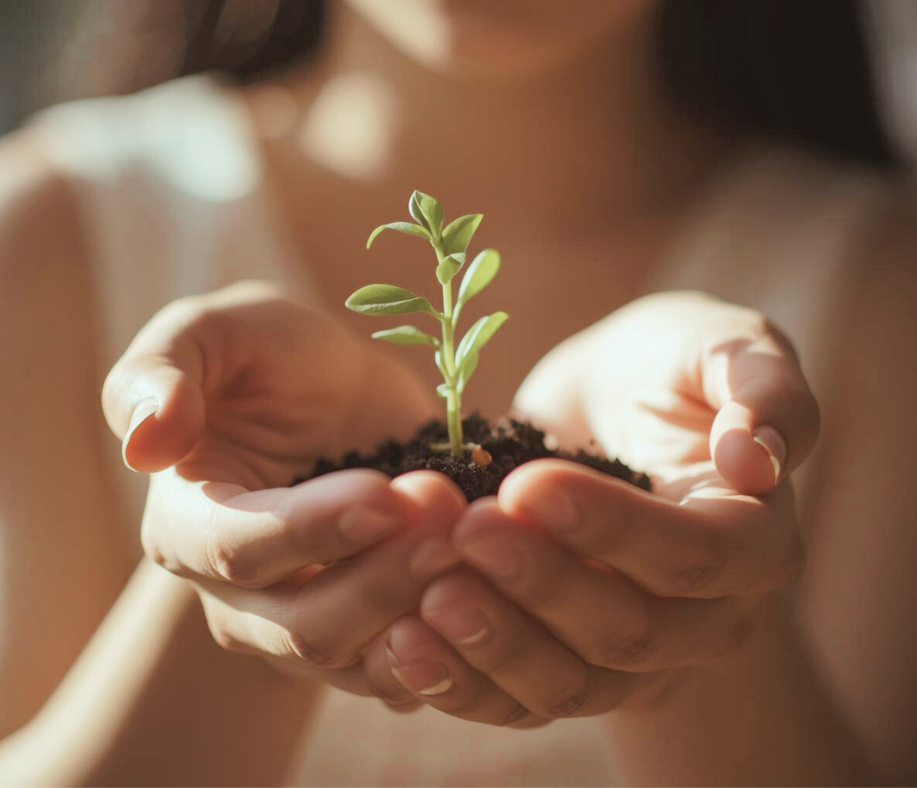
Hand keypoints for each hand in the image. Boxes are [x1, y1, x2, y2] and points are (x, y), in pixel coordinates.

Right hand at [102, 281, 465, 701]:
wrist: (341, 402)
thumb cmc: (274, 362)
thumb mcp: (216, 334)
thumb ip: (162, 371)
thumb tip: (145, 443)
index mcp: (187, 522)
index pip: (236, 550)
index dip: (312, 530)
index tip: (388, 493)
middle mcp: (236, 596)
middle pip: (304, 625)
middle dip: (384, 576)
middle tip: (451, 516)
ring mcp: (303, 626)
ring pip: (359, 660)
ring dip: (424, 612)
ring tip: (479, 545)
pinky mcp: (367, 640)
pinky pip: (405, 672)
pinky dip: (452, 645)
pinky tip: (494, 591)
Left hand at [367, 292, 818, 724]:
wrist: (608, 408)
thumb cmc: (664, 368)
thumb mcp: (719, 344)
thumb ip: (760, 384)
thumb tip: (756, 457)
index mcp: (753, 541)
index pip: (695, 555)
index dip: (614, 529)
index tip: (527, 485)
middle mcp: (705, 617)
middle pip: (630, 631)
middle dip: (542, 584)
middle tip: (465, 531)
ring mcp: (636, 656)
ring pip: (573, 682)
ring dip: (497, 646)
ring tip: (425, 600)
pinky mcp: (568, 662)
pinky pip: (519, 698)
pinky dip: (464, 681)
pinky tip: (406, 643)